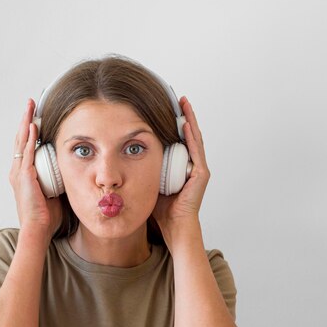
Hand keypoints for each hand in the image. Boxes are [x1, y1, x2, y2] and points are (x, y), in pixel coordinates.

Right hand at [8, 99, 61, 240]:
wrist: (37, 230)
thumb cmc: (46, 217)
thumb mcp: (54, 193)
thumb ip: (59, 180)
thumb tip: (72, 172)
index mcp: (23, 174)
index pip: (25, 146)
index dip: (29, 130)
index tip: (36, 116)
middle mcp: (17, 171)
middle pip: (20, 138)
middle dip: (26, 119)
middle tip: (31, 103)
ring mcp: (19, 172)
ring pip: (21, 140)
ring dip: (26, 122)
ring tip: (31, 107)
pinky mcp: (24, 176)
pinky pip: (26, 152)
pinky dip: (29, 137)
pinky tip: (33, 125)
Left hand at [152, 96, 209, 239]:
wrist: (174, 227)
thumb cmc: (162, 209)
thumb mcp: (150, 182)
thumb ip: (145, 168)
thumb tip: (125, 155)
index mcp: (182, 166)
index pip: (180, 139)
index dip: (175, 123)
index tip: (168, 107)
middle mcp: (193, 165)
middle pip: (189, 134)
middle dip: (184, 116)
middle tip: (178, 98)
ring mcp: (199, 169)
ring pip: (195, 138)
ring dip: (190, 120)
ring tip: (184, 104)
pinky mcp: (201, 175)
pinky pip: (196, 151)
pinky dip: (191, 137)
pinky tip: (186, 124)